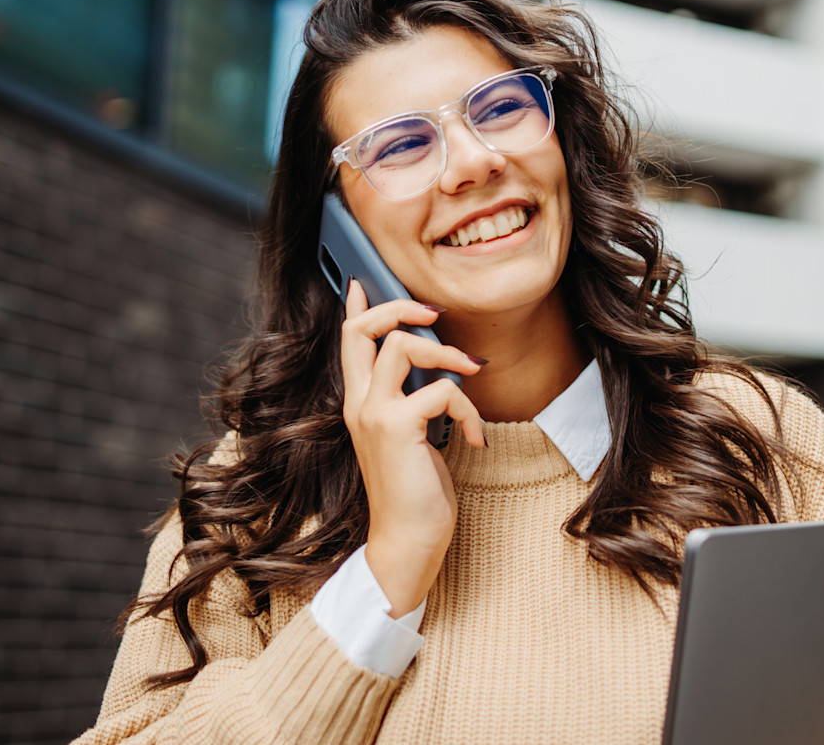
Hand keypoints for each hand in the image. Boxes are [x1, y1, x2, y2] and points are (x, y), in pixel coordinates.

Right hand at [340, 280, 485, 616]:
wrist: (407, 542)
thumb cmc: (415, 493)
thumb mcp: (411, 438)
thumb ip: (412, 404)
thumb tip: (433, 375)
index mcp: (360, 404)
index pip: (350, 342)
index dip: (357, 308)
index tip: (362, 282)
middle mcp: (360, 404)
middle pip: (366, 329)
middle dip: (403, 307)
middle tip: (436, 315)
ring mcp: (375, 414)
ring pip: (404, 345)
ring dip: (448, 353)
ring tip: (472, 374)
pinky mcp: (399, 428)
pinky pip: (443, 390)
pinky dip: (469, 409)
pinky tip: (474, 439)